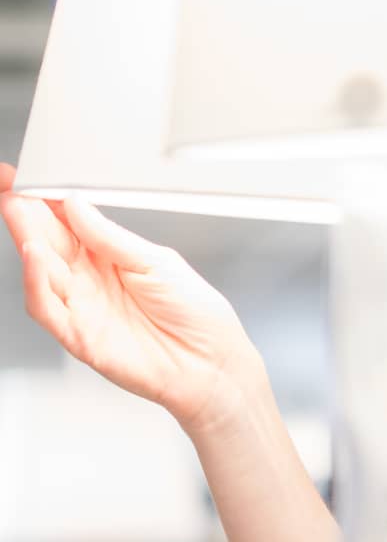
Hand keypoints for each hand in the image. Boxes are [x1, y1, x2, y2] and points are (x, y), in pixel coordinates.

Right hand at [0, 162, 263, 433]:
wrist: (211, 364)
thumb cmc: (196, 315)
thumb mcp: (157, 262)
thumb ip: (112, 237)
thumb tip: (77, 205)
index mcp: (111, 256)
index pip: (68, 223)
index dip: (46, 200)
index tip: (26, 176)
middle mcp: (90, 280)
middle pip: (46, 242)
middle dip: (24, 213)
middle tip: (9, 186)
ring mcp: (81, 307)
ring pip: (41, 271)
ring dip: (26, 241)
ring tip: (18, 211)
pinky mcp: (78, 336)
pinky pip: (47, 308)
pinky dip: (37, 283)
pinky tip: (36, 258)